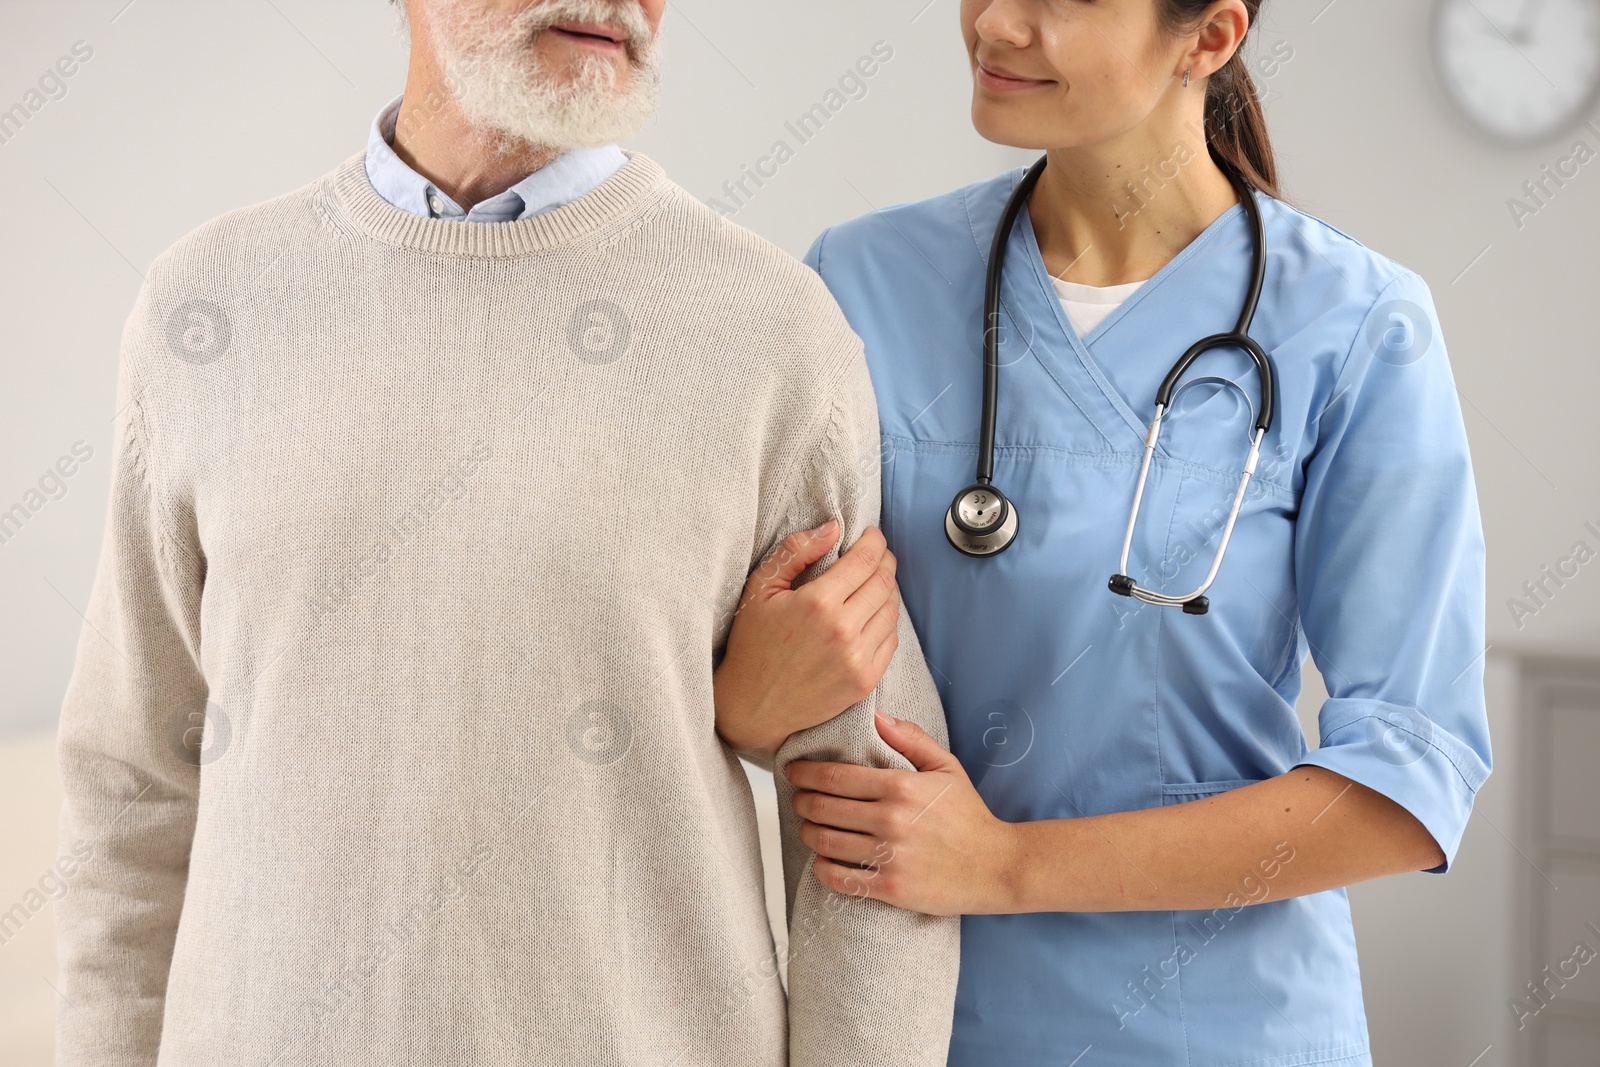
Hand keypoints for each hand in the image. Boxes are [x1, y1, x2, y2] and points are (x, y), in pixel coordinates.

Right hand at [713, 521, 900, 763]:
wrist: (752, 706)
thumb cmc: (752, 644)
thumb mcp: (760, 589)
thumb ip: (796, 551)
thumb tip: (833, 528)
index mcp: (818, 603)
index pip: (865, 559)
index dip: (874, 541)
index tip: (872, 536)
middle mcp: (843, 630)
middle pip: (884, 581)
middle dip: (884, 561)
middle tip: (877, 555)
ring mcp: (857, 658)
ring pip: (892, 609)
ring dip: (888, 590)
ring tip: (874, 583)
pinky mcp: (865, 681)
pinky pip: (891, 640)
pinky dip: (887, 622)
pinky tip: (871, 616)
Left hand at [785, 712, 1020, 915]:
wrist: (995, 866)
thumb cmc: (968, 815)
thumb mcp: (945, 767)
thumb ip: (910, 738)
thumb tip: (875, 715)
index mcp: (900, 786)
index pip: (834, 776)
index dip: (805, 773)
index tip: (793, 772)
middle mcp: (890, 820)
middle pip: (822, 808)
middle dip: (801, 802)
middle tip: (798, 800)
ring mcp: (889, 856)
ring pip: (825, 843)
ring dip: (809, 833)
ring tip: (810, 828)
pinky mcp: (890, 888)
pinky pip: (838, 878)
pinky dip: (821, 868)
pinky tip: (822, 860)